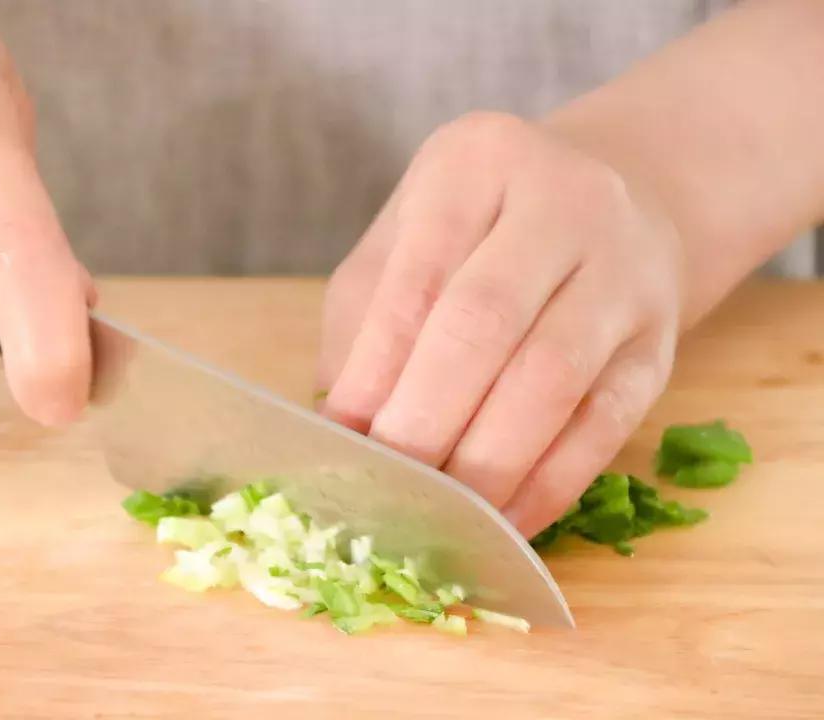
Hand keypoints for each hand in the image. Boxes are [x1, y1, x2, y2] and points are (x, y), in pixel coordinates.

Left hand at [317, 112, 684, 537]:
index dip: (376, 367)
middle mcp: (563, 201)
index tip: (341, 437)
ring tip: (436, 516)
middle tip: (384, 486)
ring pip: (552, 378)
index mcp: (476, 162)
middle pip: (485, 322)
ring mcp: (625, 272)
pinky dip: (548, 484)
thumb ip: (365, 321)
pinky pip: (606, 425)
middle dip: (426, 419)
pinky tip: (502, 522)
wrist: (613, 208)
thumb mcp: (406, 240)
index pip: (418, 275)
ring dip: (486, 463)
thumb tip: (342, 430)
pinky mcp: (660, 344)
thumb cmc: (479, 232)